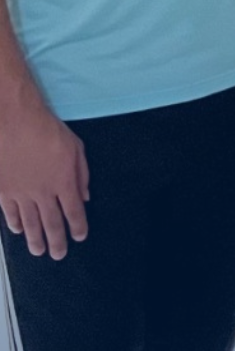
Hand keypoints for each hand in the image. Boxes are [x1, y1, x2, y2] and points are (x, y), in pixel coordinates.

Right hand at [0, 103, 89, 258]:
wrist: (13, 121)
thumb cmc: (47, 130)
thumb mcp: (75, 148)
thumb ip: (81, 175)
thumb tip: (85, 196)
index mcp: (64, 183)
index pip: (74, 212)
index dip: (78, 227)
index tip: (80, 237)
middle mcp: (42, 193)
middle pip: (51, 224)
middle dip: (56, 241)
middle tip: (58, 255)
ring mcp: (20, 193)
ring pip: (29, 223)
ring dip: (35, 239)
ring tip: (38, 251)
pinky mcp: (2, 190)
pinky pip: (9, 212)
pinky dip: (15, 224)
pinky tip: (19, 231)